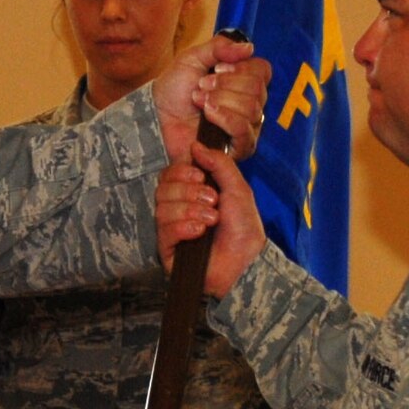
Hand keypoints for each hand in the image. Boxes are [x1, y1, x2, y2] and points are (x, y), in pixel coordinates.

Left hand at [152, 36, 270, 162]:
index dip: (241, 67)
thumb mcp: (193, 58)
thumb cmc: (174, 89)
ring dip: (220, 100)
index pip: (262, 70)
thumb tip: (249, 48)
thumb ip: (220, 48)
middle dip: (225, 85)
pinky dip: (225, 118)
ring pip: (252, 109)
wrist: (156, 116)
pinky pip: (244, 131)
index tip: (217, 68)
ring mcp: (246, 127)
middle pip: (257, 89)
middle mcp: (250, 104)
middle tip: (201, 86)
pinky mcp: (238, 148)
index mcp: (243, 82)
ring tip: (199, 101)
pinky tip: (208, 115)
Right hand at [156, 143, 265, 296]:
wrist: (245, 263)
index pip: (170, 174)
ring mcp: (171, 229)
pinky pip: (164, 230)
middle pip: (163, 188)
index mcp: (192, 193)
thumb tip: (196, 146)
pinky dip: (183, 227)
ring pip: (162, 207)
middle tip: (212, 201)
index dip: (181, 172)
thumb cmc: (243, 229)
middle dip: (189, 192)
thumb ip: (219, 164)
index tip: (200, 177)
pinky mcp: (167, 248)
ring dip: (190, 210)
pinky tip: (199, 232)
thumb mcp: (238, 189)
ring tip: (211, 220)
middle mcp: (179, 208)